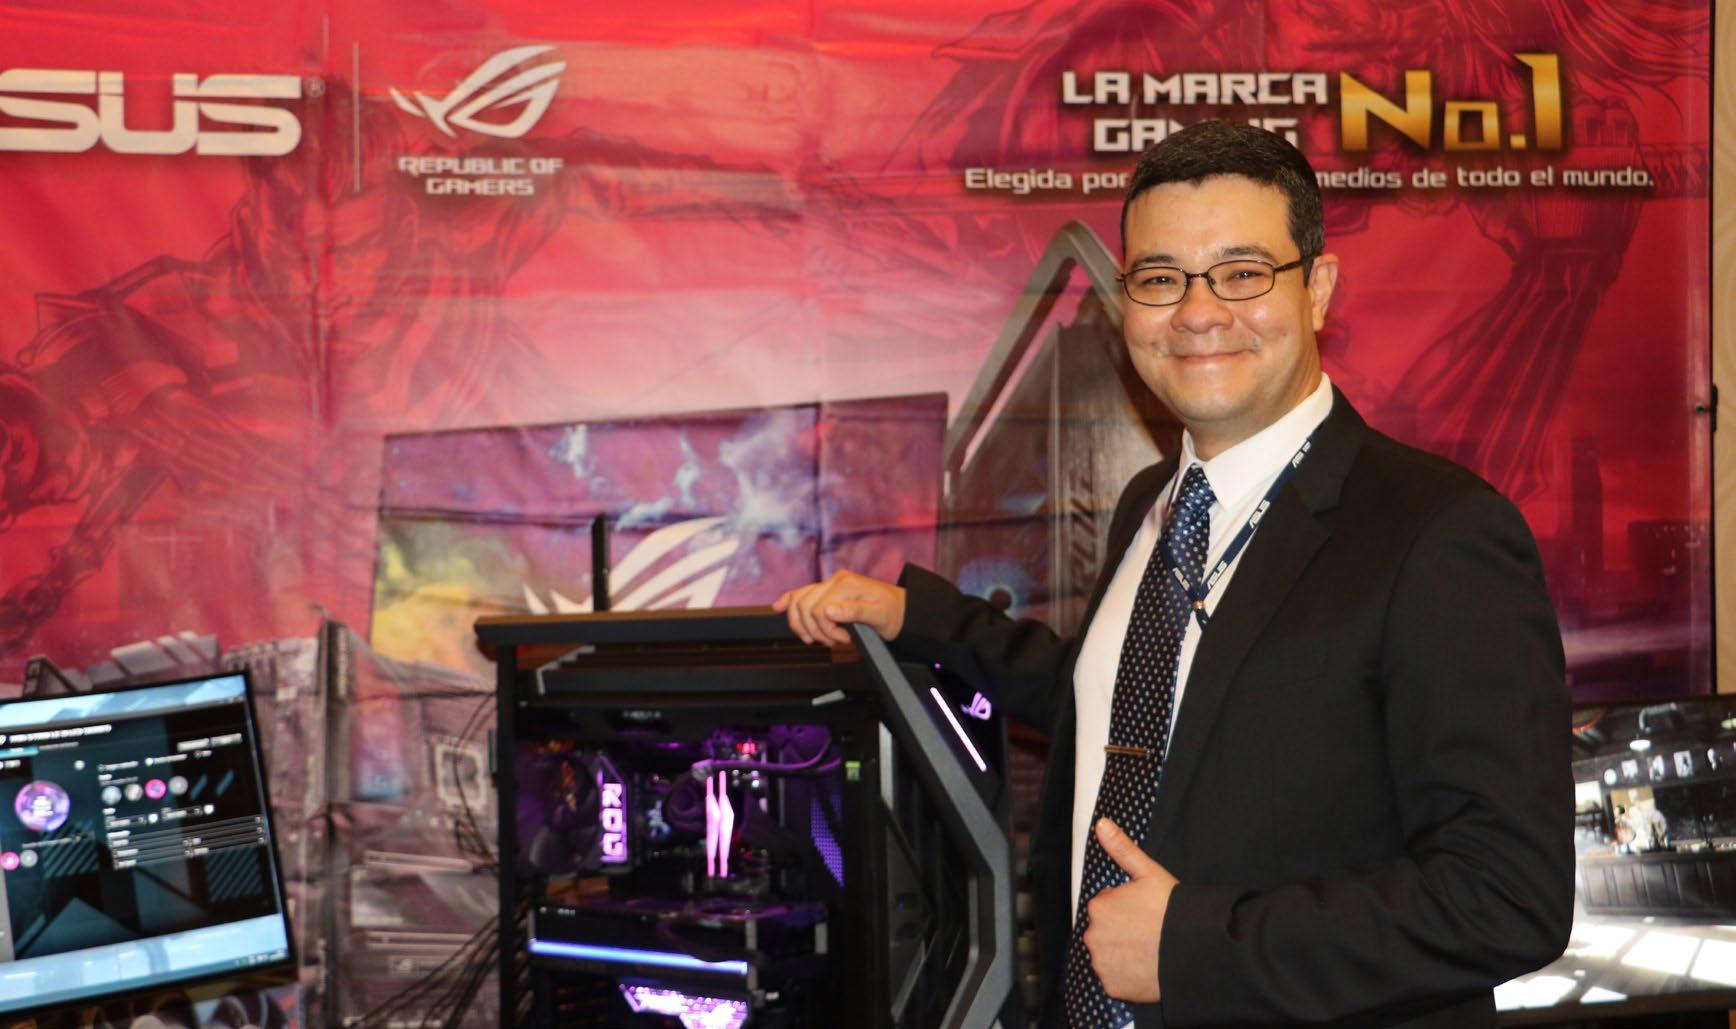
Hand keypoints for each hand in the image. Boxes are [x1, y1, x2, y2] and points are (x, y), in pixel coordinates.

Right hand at [772, 570, 905, 645]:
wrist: (902, 610)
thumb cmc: (894, 613)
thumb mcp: (880, 615)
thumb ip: (855, 611)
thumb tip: (829, 611)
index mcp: (846, 584)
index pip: (818, 608)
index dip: (826, 629)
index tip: (843, 640)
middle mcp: (835, 580)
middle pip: (804, 605)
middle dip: (814, 629)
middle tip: (833, 641)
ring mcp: (830, 584)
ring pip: (799, 601)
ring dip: (804, 624)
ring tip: (822, 637)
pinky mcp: (828, 590)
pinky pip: (802, 593)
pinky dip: (789, 600)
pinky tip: (778, 607)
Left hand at [1083, 818, 1177, 1003]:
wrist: (1193, 951)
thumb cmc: (1172, 911)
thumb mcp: (1148, 873)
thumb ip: (1121, 848)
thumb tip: (1101, 824)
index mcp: (1098, 907)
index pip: (1105, 908)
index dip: (1126, 909)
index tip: (1144, 913)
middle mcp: (1093, 937)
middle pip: (1104, 933)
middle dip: (1121, 932)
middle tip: (1148, 933)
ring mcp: (1102, 964)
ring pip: (1108, 956)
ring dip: (1122, 954)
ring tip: (1149, 950)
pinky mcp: (1112, 987)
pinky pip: (1114, 980)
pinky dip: (1126, 977)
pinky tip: (1145, 967)